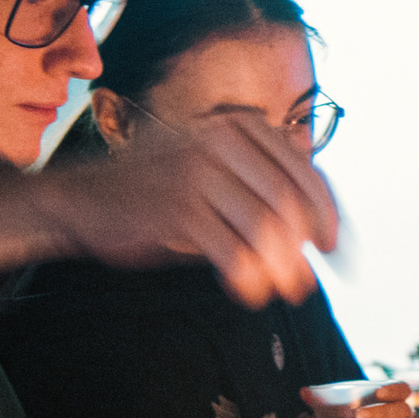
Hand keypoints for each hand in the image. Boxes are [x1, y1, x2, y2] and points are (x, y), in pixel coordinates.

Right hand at [0, 114, 339, 304]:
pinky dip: (248, 279)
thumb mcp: (212, 166)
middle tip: (306, 282)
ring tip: (281, 290)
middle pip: (292, 202)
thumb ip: (261, 182)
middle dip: (307, 250)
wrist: (82, 197)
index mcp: (239, 125)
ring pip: (267, 229)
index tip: (336, 249)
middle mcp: (221, 140)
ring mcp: (198, 172)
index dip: (330, 215)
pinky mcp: (178, 209)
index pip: (306, 172)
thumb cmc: (156, 187)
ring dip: (281, 269)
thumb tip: (320, 226)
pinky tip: (246, 292)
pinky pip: (233, 252)